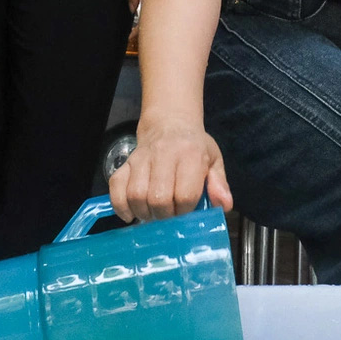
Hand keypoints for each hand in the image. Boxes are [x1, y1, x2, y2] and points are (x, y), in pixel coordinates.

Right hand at [110, 116, 231, 222]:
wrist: (169, 123)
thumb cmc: (194, 146)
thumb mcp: (213, 160)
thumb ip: (219, 184)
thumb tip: (224, 206)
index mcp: (190, 155)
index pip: (185, 194)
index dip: (186, 210)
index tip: (187, 211)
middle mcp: (164, 155)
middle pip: (158, 198)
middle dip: (164, 215)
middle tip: (169, 216)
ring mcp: (141, 159)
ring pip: (136, 195)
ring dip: (144, 212)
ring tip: (153, 214)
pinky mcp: (125, 163)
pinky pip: (116, 187)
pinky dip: (121, 206)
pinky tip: (131, 213)